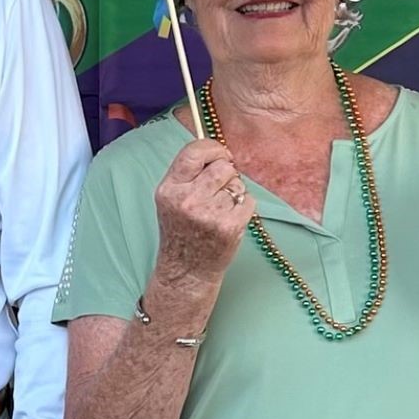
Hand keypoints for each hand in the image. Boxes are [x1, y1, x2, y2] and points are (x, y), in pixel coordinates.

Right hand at [152, 137, 255, 293]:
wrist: (186, 270)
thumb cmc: (182, 230)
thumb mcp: (172, 199)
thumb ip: (188, 173)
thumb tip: (218, 150)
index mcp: (169, 189)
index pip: (194, 152)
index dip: (212, 148)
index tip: (220, 154)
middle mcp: (187, 200)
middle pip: (222, 166)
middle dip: (226, 172)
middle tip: (219, 187)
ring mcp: (209, 214)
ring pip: (237, 183)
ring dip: (234, 191)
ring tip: (220, 208)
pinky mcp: (229, 226)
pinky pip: (248, 199)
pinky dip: (244, 207)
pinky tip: (229, 218)